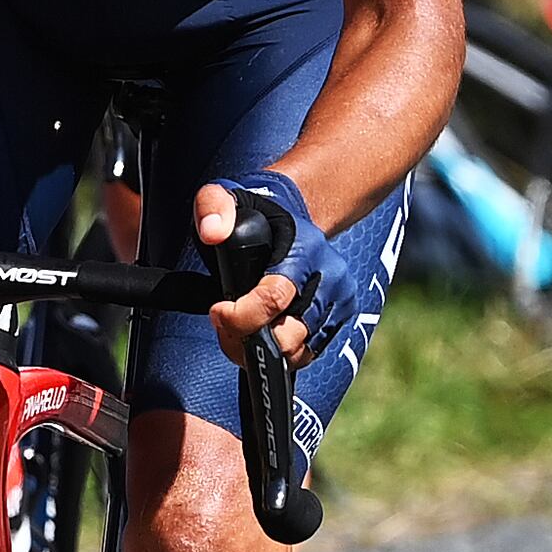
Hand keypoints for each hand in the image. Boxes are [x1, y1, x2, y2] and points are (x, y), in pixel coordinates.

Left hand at [201, 166, 392, 371]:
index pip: (275, 297)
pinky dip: (280, 354)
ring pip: (298, 352)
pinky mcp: (339, 319)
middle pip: (288, 336)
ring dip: (262, 352)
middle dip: (247, 340)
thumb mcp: (229, 197)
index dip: (240, 316)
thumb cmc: (259, 213)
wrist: (297, 218)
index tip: (217, 310)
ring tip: (239, 330)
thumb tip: (212, 232)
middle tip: (225, 325)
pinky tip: (262, 334)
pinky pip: (307, 354)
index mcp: (305, 250)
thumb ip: (214, 206)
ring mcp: (339, 301)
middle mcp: (330, 278)